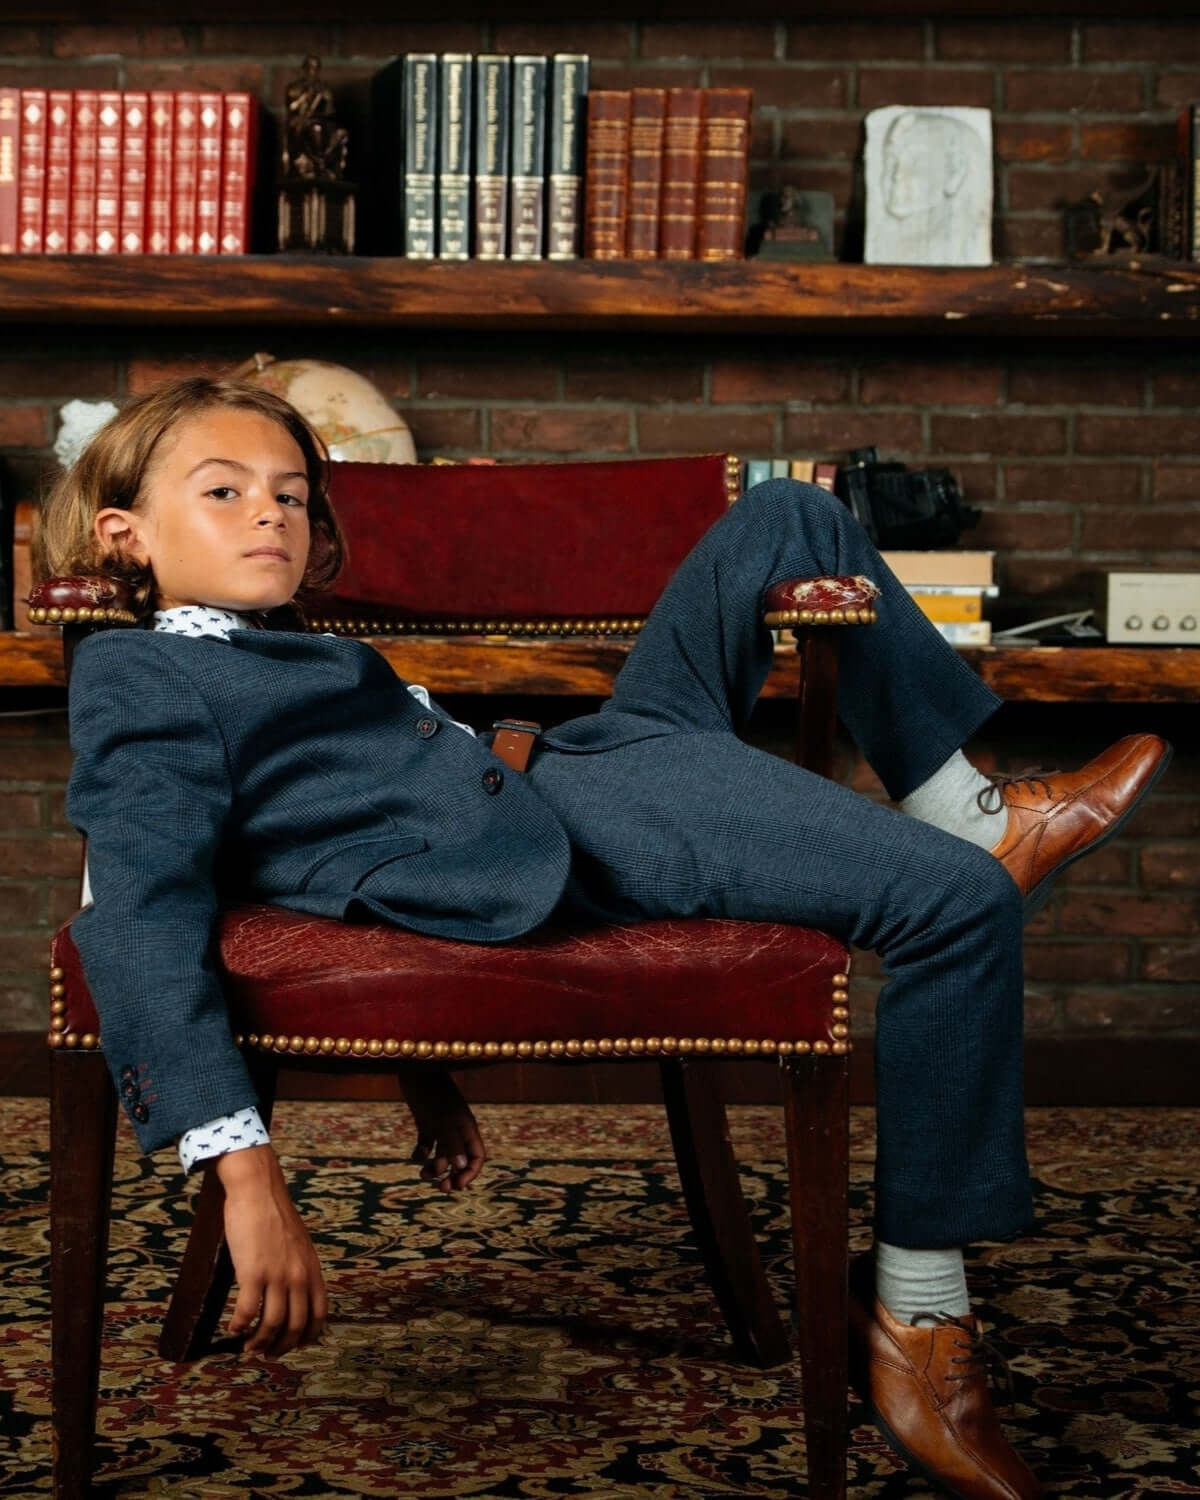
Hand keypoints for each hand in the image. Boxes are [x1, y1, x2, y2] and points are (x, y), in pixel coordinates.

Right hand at [215, 1144, 326, 1355]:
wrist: (258, 1190)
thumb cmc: (274, 1214)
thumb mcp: (299, 1244)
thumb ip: (300, 1268)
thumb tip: (293, 1291)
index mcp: (312, 1269)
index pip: (319, 1314)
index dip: (307, 1337)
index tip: (293, 1346)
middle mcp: (299, 1276)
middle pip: (296, 1326)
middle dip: (281, 1346)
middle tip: (266, 1353)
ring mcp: (277, 1275)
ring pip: (271, 1325)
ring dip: (258, 1343)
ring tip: (247, 1347)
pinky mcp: (253, 1272)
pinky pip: (247, 1312)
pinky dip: (239, 1327)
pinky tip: (232, 1329)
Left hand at [398, 1065, 486, 1192]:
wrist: (416, 1067)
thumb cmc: (432, 1091)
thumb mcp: (443, 1118)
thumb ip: (452, 1142)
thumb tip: (460, 1167)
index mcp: (466, 1127)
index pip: (477, 1157)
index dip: (470, 1173)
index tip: (458, 1185)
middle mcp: (456, 1129)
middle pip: (459, 1160)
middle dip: (452, 1175)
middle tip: (441, 1188)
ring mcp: (441, 1125)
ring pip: (442, 1155)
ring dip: (434, 1167)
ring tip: (423, 1173)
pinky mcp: (425, 1121)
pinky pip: (427, 1145)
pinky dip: (421, 1154)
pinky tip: (415, 1154)